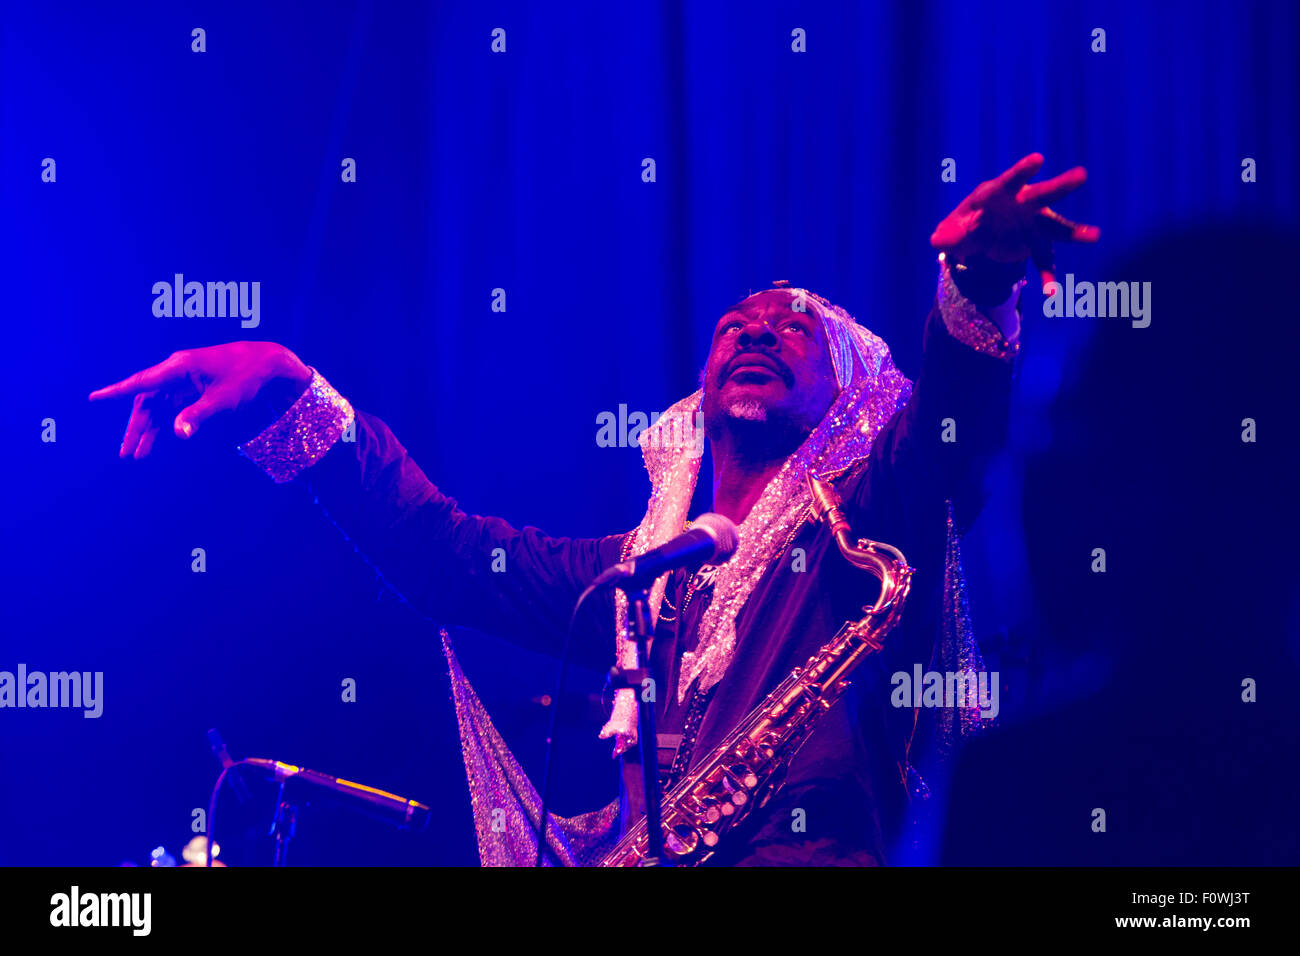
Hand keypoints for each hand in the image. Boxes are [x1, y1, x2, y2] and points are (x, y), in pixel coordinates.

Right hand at [88, 342, 312, 458]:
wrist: (269, 362)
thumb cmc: (247, 376)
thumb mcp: (223, 400)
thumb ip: (198, 416)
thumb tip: (177, 433)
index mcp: (179, 367)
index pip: (141, 382)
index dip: (116, 392)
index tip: (94, 398)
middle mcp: (177, 370)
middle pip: (146, 400)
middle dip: (136, 428)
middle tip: (126, 453)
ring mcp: (184, 378)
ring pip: (157, 406)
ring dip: (149, 429)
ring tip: (137, 454)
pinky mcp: (193, 386)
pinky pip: (170, 405)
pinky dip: (164, 422)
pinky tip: (157, 439)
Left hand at [930, 153, 1099, 289]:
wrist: (978, 237)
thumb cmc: (965, 224)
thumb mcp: (950, 230)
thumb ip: (946, 234)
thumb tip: (939, 242)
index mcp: (998, 194)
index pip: (1011, 180)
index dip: (1023, 171)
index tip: (1038, 161)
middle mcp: (1021, 205)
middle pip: (1041, 195)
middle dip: (1060, 186)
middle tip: (1082, 175)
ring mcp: (1032, 225)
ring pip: (1055, 227)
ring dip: (1074, 232)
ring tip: (1094, 236)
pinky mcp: (1035, 245)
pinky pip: (1044, 261)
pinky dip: (1047, 277)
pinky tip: (1051, 292)